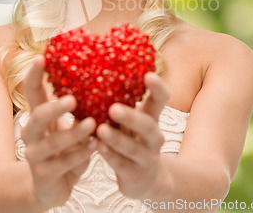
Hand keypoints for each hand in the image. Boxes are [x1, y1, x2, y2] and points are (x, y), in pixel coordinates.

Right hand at [22, 55, 96, 208]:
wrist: (51, 187)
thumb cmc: (65, 149)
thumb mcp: (69, 126)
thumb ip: (78, 107)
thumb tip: (100, 74)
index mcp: (38, 115)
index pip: (32, 91)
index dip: (34, 74)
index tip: (42, 57)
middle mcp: (32, 133)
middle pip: (37, 116)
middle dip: (54, 107)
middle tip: (72, 99)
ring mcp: (35, 155)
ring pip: (52, 142)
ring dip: (73, 132)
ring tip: (92, 124)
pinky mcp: (43, 174)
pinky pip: (63, 162)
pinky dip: (80, 154)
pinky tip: (95, 146)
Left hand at [95, 72, 170, 198]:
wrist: (144, 180)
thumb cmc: (131, 139)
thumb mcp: (131, 122)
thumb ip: (119, 103)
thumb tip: (91, 73)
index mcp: (152, 117)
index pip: (161, 99)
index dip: (157, 87)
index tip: (148, 75)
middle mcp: (154, 137)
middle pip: (148, 125)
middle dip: (131, 117)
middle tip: (113, 108)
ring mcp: (147, 158)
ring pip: (133, 148)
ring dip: (116, 139)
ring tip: (100, 129)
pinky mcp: (136, 175)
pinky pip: (122, 165)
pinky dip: (109, 155)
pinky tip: (97, 147)